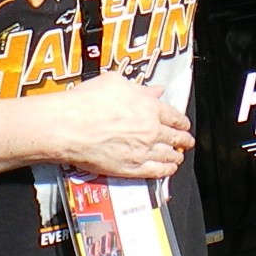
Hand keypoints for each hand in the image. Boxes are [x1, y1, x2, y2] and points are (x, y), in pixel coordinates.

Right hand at [41, 73, 192, 178]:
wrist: (68, 126)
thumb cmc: (86, 102)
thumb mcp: (115, 83)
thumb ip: (139, 88)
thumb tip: (154, 90)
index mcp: (149, 108)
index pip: (174, 115)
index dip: (182, 120)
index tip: (184, 123)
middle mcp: (150, 131)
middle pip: (175, 137)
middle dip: (183, 139)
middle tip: (187, 141)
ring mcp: (142, 151)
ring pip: (168, 155)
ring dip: (176, 156)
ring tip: (179, 156)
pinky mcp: (130, 168)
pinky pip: (155, 172)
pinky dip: (165, 171)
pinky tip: (168, 170)